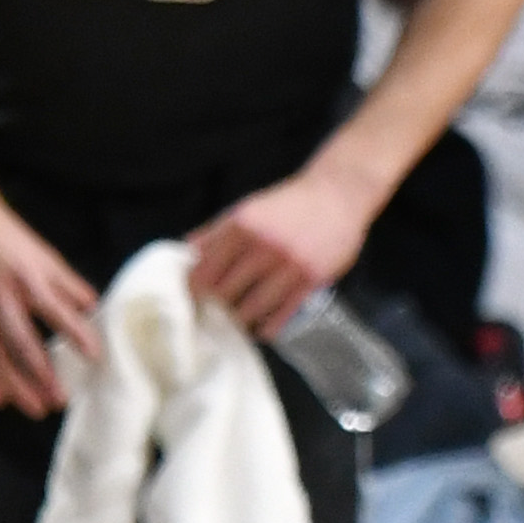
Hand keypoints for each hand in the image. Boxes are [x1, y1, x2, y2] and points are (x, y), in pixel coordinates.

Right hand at [0, 176, 98, 417]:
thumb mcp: (40, 253)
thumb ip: (67, 283)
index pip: (58, 314)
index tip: (94, 358)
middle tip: (60, 401)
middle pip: (24, 347)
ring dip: (16, 387)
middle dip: (44, 377)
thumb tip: (95, 307)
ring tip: (35, 408)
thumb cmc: (2, 236)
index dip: (77, 336)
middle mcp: (0, 299)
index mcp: (27, 279)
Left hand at [191, 166, 375, 338]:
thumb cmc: (288, 203)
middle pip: (226, 293)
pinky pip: (283, 313)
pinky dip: (269, 327)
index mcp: (241, 226)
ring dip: (242, 320)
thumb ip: (215, 230)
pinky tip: (262, 329)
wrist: (337, 193)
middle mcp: (263, 246)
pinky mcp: (312, 279)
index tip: (192, 303)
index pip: (205, 271)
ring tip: (238, 323)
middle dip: (217, 308)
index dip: (194, 292)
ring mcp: (289, 264)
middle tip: (214, 318)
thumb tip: (185, 252)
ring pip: (253, 307)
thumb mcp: (247, 208)